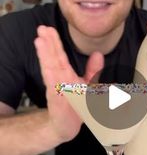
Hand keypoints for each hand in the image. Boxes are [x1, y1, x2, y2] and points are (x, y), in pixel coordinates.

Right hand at [34, 26, 103, 142]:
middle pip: (53, 58)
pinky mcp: (57, 102)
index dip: (54, 41)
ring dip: (45, 56)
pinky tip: (47, 68)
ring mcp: (57, 90)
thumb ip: (93, 70)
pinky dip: (51, 78)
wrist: (68, 126)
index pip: (59, 55)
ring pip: (51, 70)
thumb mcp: (87, 85)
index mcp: (66, 74)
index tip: (49, 28)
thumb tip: (98, 54)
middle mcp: (59, 80)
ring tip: (40, 42)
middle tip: (42, 29)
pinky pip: (54, 89)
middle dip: (48, 43)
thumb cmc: (76, 106)